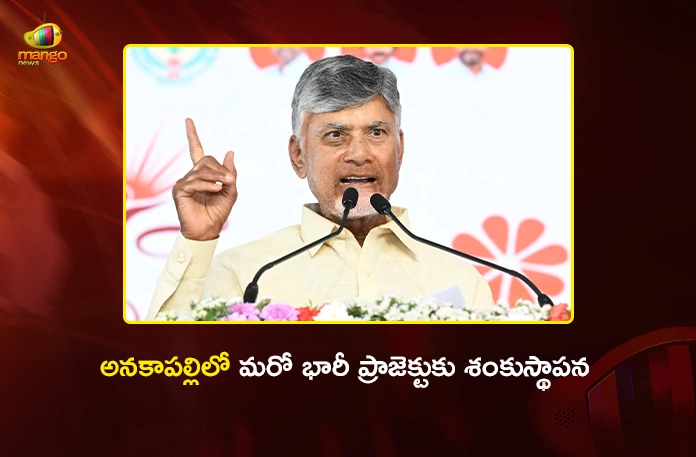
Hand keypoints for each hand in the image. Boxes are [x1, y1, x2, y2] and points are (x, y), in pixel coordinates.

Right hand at [172, 118, 237, 240]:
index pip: (196, 150)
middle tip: (230, 182)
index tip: (188, 120)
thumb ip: (230, 172)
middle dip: (220, 169)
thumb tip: (230, 151)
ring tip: (223, 187)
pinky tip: (215, 190)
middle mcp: (191, 175)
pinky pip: (194, 181)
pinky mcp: (179, 190)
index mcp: (202, 174)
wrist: (208, 230)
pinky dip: (207, 185)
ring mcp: (183, 182)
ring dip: (216, 177)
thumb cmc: (218, 212)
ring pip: (201, 170)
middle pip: (205, 160)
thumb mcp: (230, 190)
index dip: (192, 135)